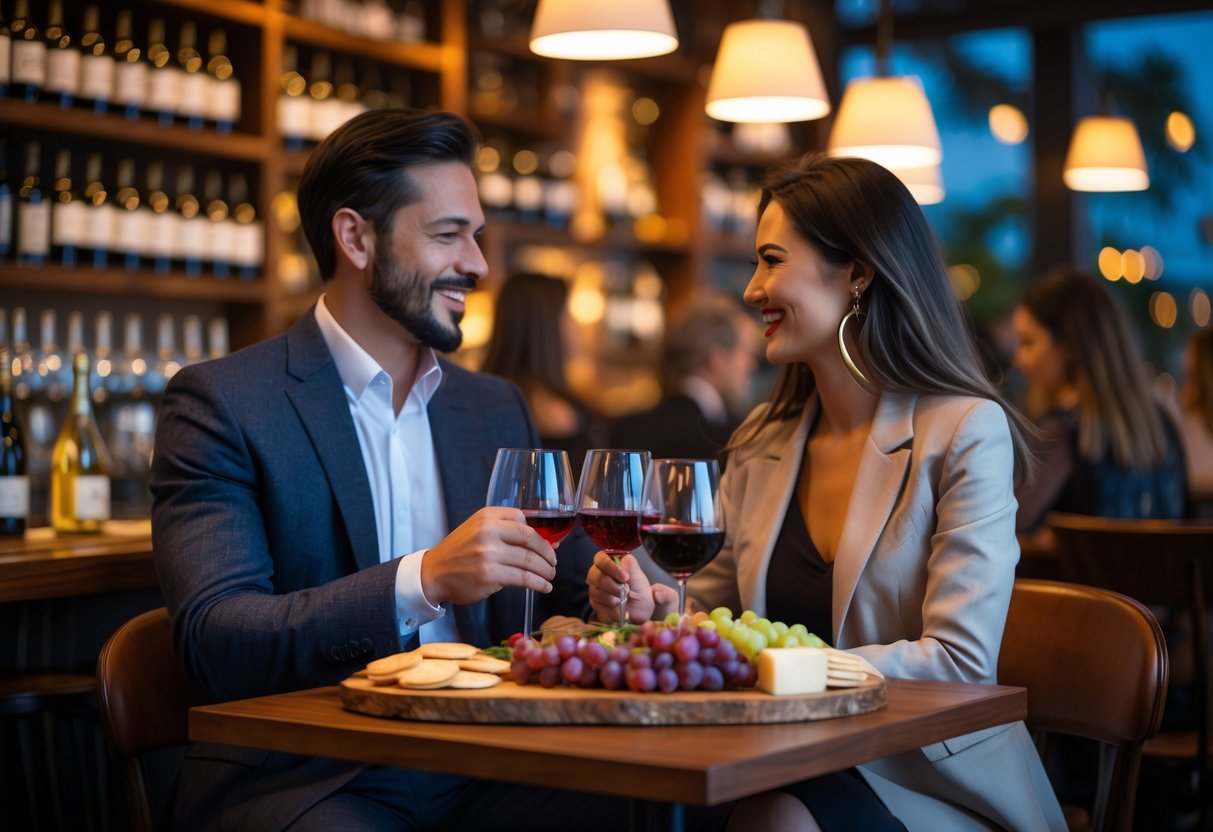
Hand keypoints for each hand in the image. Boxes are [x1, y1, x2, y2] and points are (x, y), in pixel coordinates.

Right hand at [421, 507, 556, 604]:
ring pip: (529, 560)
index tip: (547, 545)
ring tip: (550, 576)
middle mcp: (487, 531)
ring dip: (546, 571)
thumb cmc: (460, 553)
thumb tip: (548, 543)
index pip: (522, 519)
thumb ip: (506, 532)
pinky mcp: (489, 575)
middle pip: (530, 539)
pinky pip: (523, 578)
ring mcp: (488, 553)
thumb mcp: (478, 531)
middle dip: (547, 553)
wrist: (433, 573)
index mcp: (486, 516)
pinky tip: (544, 586)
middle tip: (553, 562)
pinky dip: (538, 583)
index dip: (539, 534)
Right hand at [587, 552, 678, 623]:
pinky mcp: (595, 602)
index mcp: (610, 563)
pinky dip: (609, 607)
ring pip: (596, 590)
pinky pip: (597, 604)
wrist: (641, 613)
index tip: (626, 577)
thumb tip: (627, 558)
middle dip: (612, 585)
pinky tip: (618, 607)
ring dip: (612, 597)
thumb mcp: (640, 578)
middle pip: (594, 574)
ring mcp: (596, 588)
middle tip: (627, 592)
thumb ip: (633, 566)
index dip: (610, 567)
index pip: (601, 558)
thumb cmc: (640, 592)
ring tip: (624, 600)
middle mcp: (599, 574)